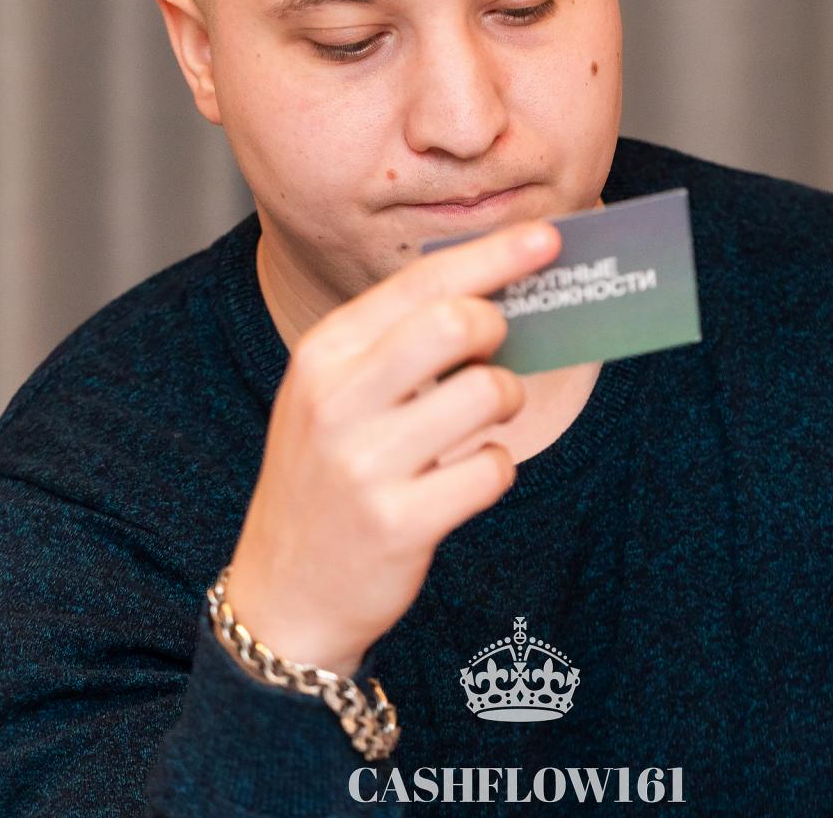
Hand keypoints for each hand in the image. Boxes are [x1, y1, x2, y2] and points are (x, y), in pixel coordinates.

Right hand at [222, 217, 560, 676]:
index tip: (547, 237)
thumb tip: (492, 296)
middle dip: (497, 326)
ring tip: (481, 420)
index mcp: (323, 354)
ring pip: (484, 392)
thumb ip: (397, 345)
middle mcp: (336, 400)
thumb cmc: (327, 478)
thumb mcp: (334, 397)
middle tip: (497, 349)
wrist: (284, 595)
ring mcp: (365, 463)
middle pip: (454, 322)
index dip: (493, 255)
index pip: (421, 282)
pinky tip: (463, 479)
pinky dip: (494, 470)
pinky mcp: (398, 522)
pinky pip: (491, 471)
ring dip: (504, 400)